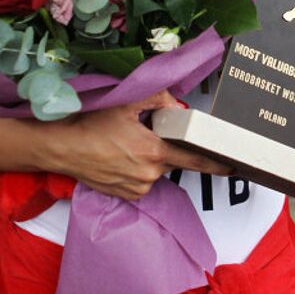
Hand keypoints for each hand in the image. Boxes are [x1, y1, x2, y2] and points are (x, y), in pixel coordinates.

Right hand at [55, 90, 231, 200]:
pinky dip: (137, 168)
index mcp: (153, 151)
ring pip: (155, 169)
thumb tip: (176, 105)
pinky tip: (119, 156)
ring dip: (148, 157)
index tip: (232, 166)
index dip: (215, 163)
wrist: (63, 146)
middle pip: (171, 159)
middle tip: (141, 133)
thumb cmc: (91, 124)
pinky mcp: (126, 194)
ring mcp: (137, 187)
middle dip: (163, 145)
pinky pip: (142, 180)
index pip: (194, 159)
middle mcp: (148, 173)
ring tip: (123, 144)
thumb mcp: (127, 102)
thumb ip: (158, 99)